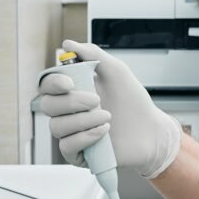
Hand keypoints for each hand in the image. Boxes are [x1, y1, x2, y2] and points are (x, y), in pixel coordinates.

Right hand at [38, 40, 181, 177]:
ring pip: (57, 127)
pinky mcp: (78, 153)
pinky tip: (103, 132)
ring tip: (108, 118)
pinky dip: (85, 137)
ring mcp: (71, 133)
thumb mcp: (116, 72)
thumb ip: (93, 55)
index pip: (46, 85)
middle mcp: (67, 112)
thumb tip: (67, 44)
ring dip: (83, 121)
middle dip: (72, 103)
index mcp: (72, 91)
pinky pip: (66, 146)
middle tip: (97, 101)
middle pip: (47, 105)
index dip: (52, 83)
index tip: (69, 83)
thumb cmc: (133, 101)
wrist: (151, 130)